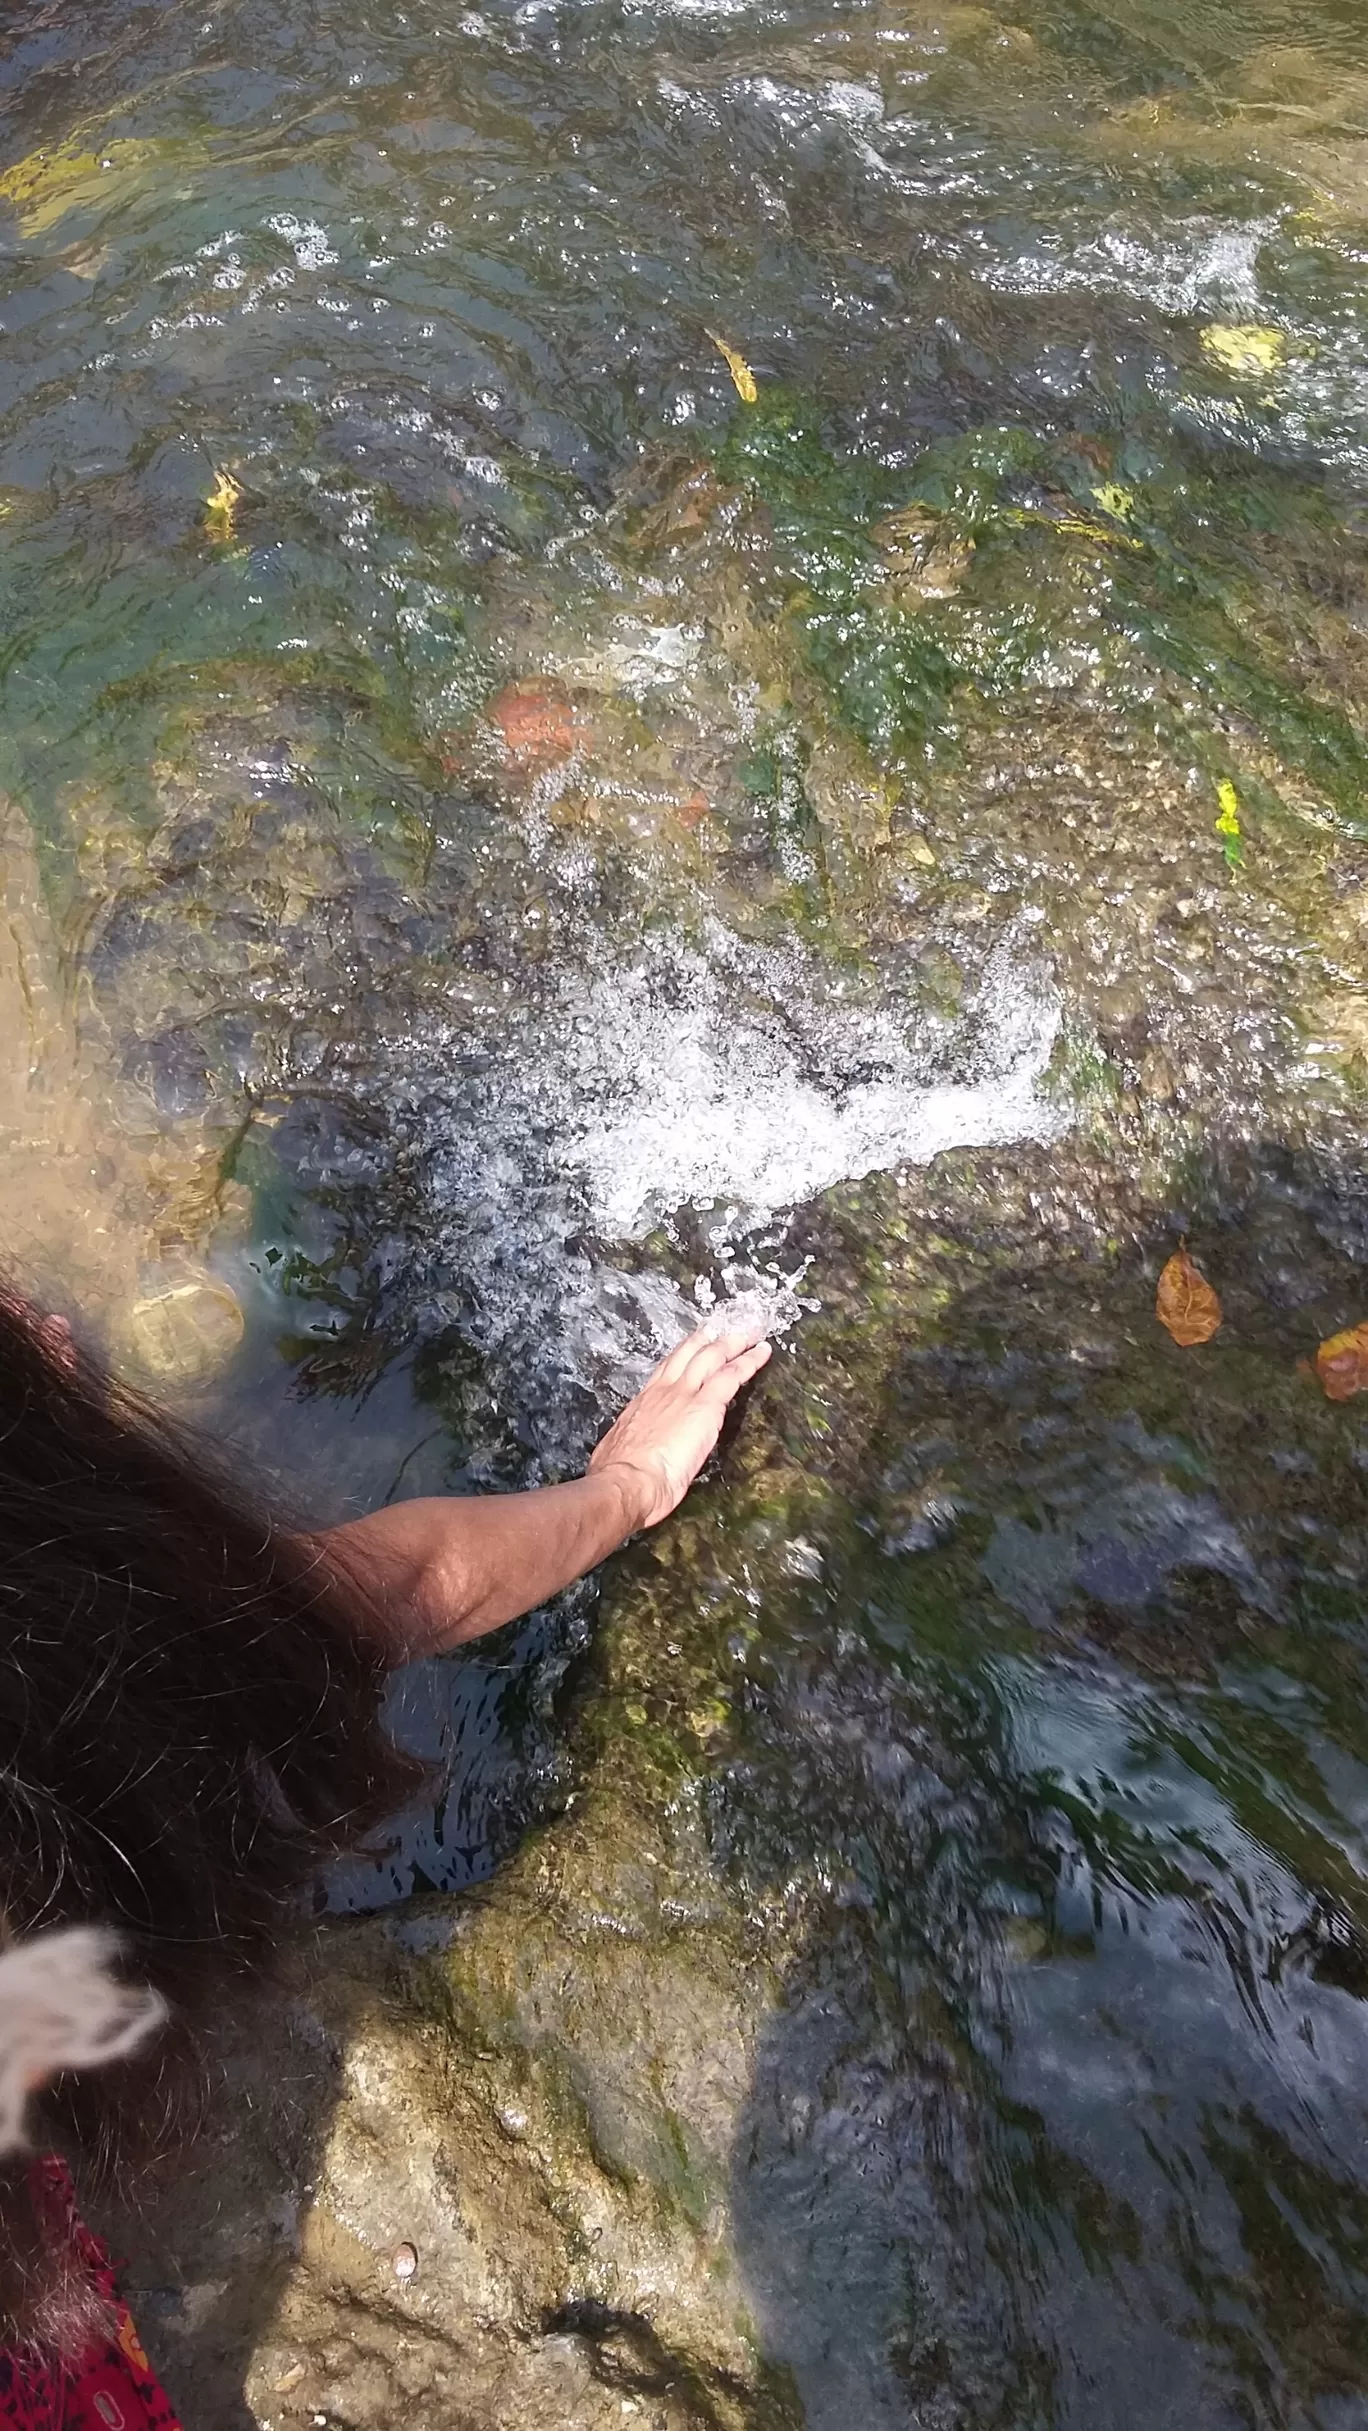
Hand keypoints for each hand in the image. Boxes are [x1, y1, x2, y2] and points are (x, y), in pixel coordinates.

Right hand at [588, 1323, 772, 1532]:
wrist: (626, 1481)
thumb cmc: (620, 1476)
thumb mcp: (622, 1452)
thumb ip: (636, 1445)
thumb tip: (635, 1455)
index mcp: (643, 1403)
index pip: (666, 1369)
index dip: (682, 1353)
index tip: (693, 1342)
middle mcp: (663, 1391)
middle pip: (689, 1354)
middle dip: (708, 1338)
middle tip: (722, 1325)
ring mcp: (684, 1395)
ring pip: (712, 1357)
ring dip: (733, 1342)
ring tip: (749, 1332)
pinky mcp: (705, 1406)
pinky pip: (732, 1375)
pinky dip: (749, 1361)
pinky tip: (762, 1353)